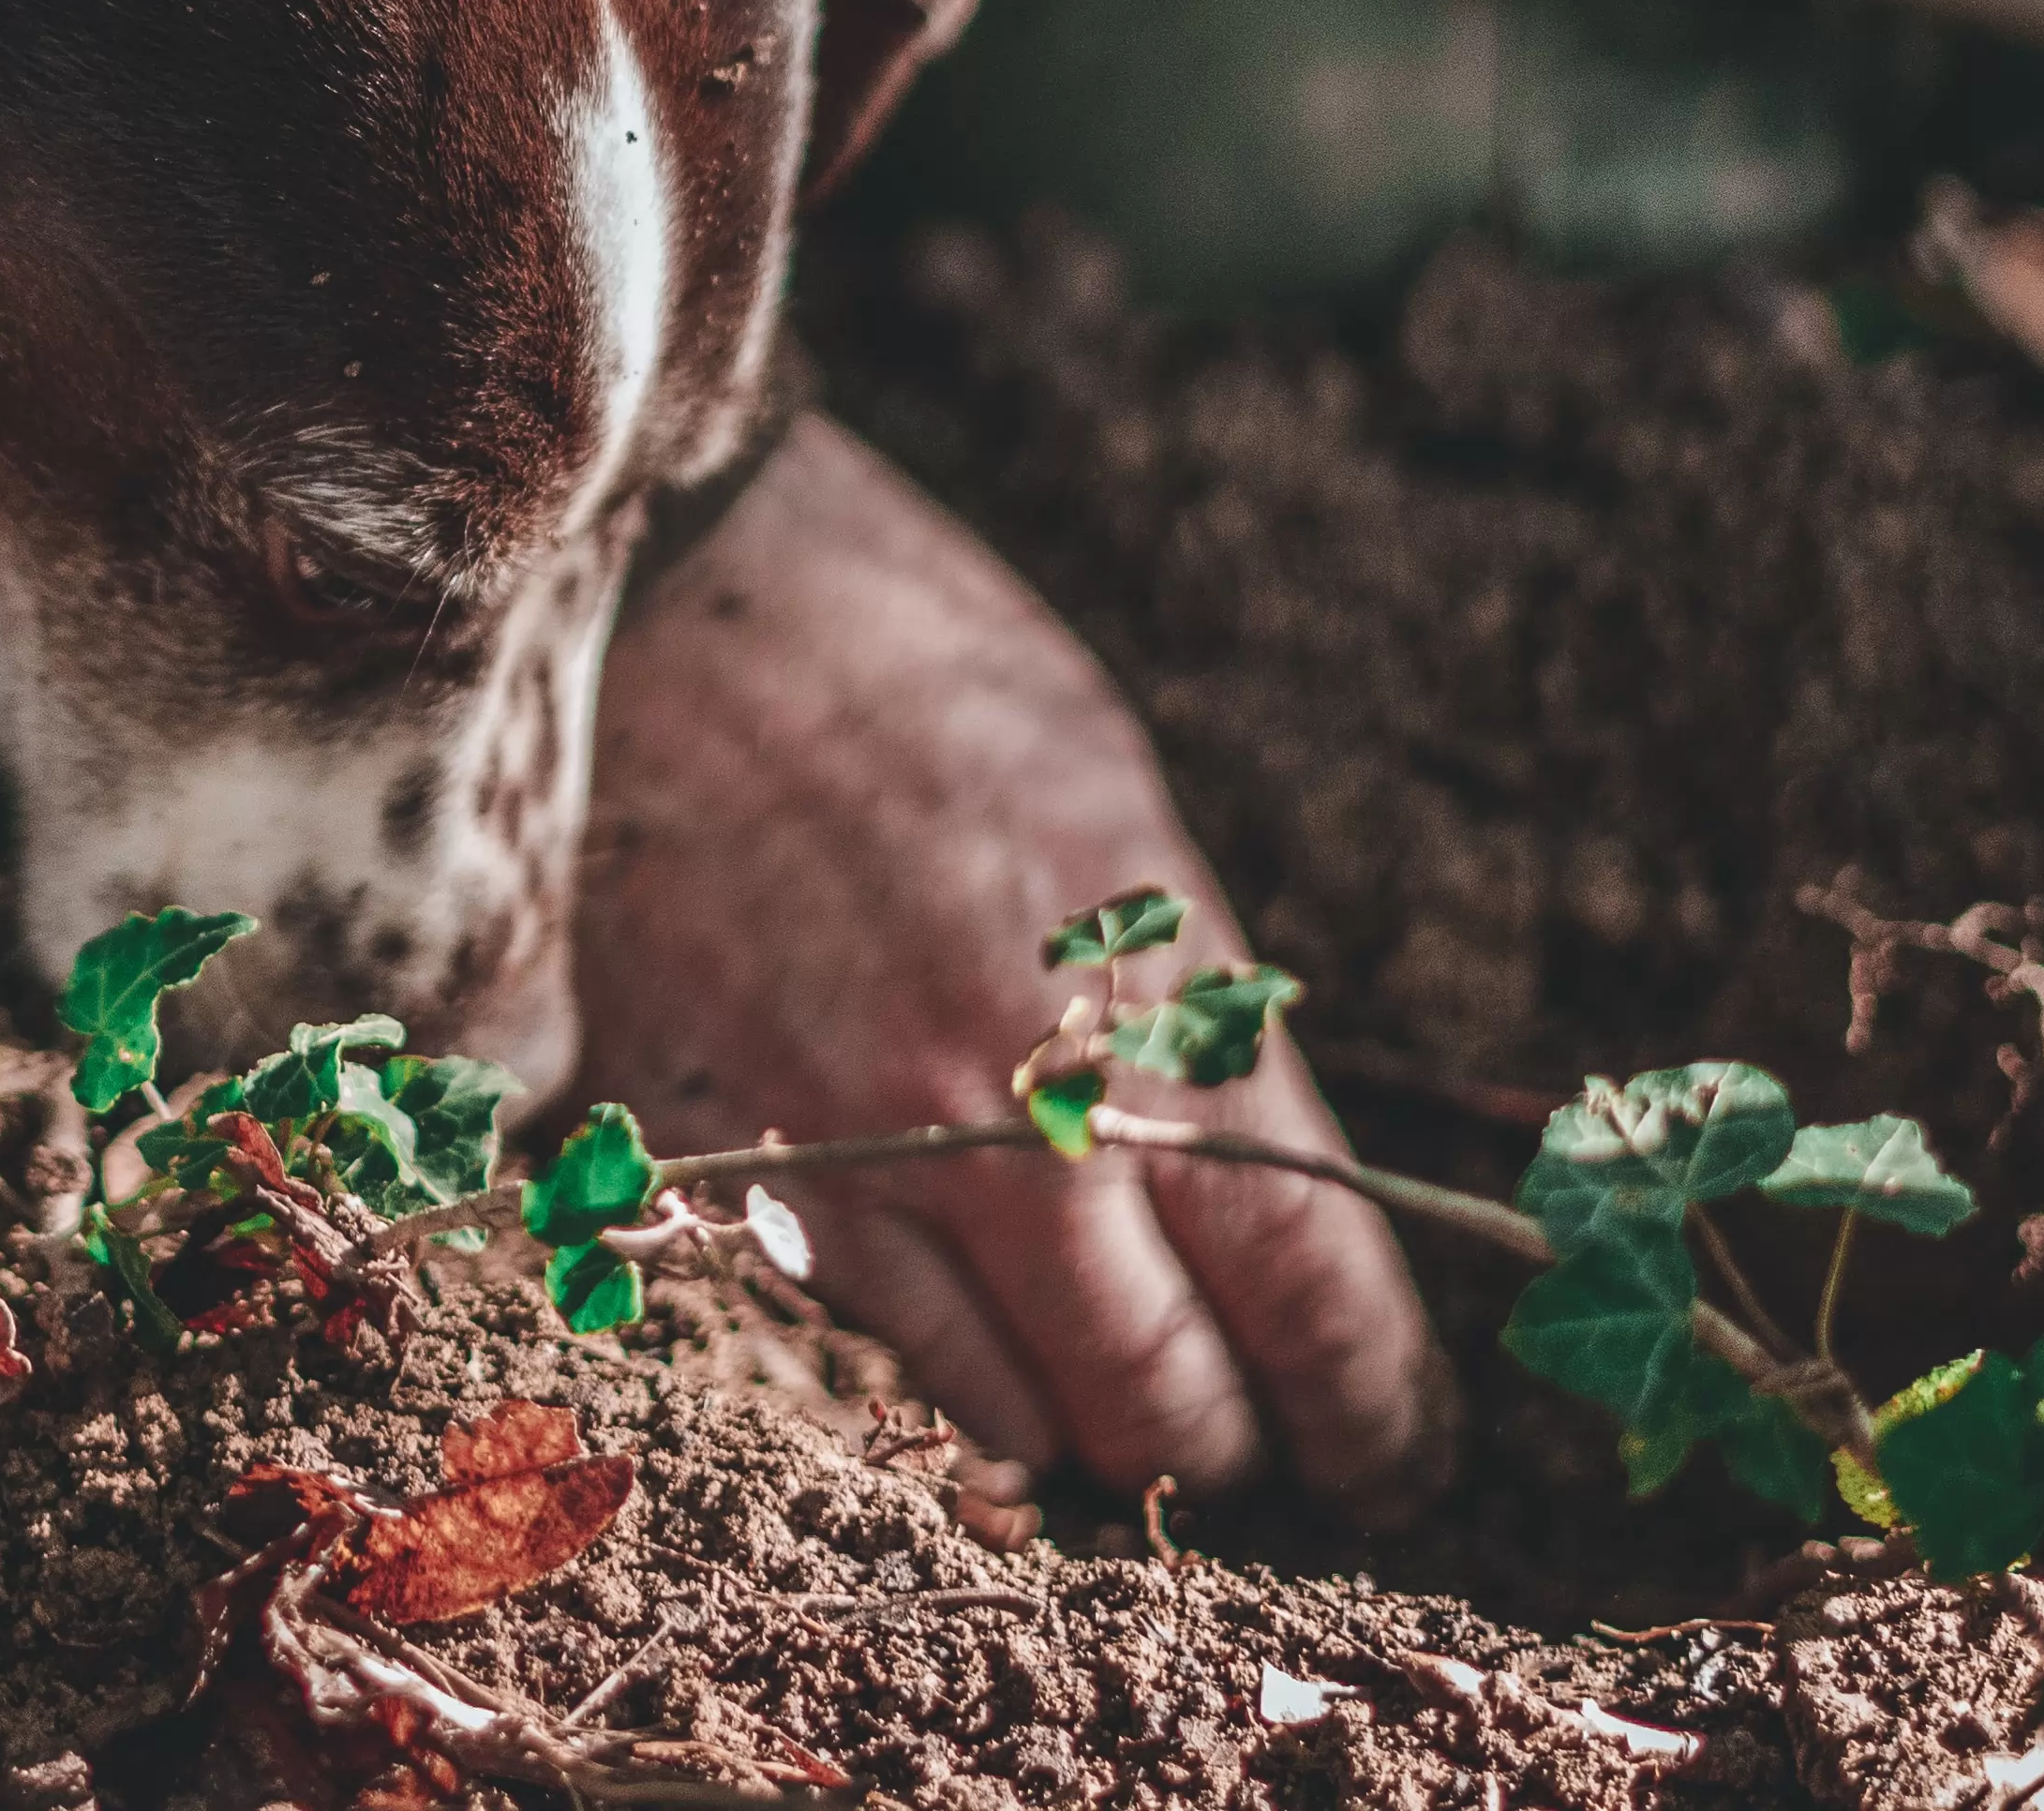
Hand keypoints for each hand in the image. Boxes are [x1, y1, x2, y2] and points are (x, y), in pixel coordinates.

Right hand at [576, 420, 1458, 1520]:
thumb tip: (1259, 1184)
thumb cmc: (906, 661)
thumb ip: (1185, 1013)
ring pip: (1012, 1417)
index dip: (1369, 1405)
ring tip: (1108, 1395)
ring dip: (1081, 1429)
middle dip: (1231, 1443)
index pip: (1307, 1289)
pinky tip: (967, 1326)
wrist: (652, 591)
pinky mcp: (721, 1167)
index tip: (1392, 1452)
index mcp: (1146, 1000)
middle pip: (1164, 1400)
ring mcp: (855, 1155)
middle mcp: (1011, 1112)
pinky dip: (937, 1371)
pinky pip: (862, 1348)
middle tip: (1261, 1444)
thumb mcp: (1112, 810)